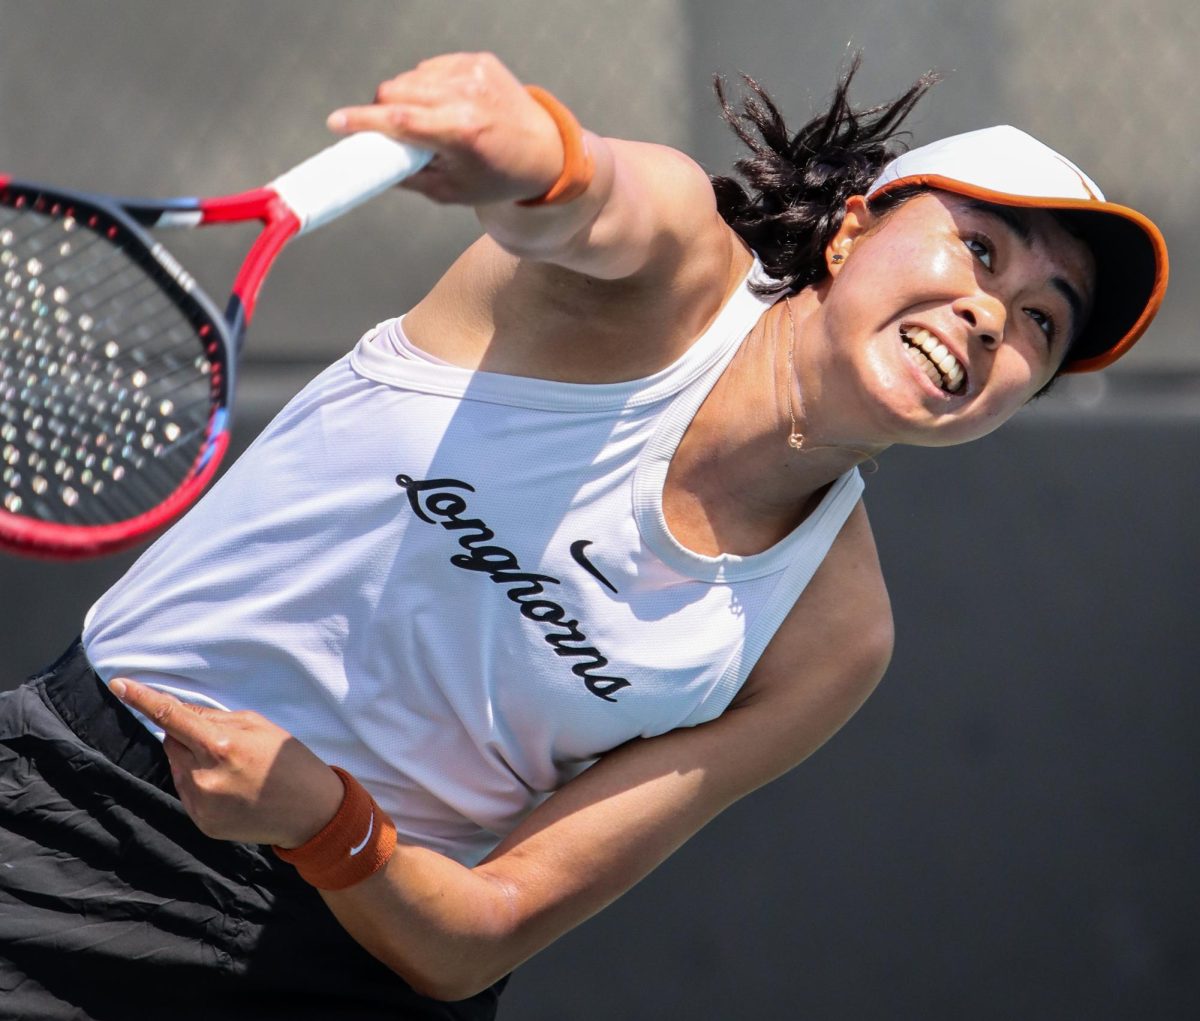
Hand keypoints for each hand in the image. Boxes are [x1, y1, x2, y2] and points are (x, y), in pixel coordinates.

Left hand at [109, 678, 343, 847]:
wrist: (311, 812)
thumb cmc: (289, 761)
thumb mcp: (259, 725)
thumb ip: (215, 717)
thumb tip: (180, 712)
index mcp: (221, 745)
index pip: (171, 716)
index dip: (143, 699)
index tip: (119, 685)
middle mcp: (204, 776)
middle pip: (172, 742)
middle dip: (188, 736)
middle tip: (222, 741)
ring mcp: (201, 804)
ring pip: (177, 768)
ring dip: (192, 761)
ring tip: (231, 768)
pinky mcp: (202, 823)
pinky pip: (186, 792)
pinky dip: (199, 784)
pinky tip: (230, 788)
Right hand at [326, 52, 564, 205]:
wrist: (544, 152)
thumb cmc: (495, 178)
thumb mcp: (450, 191)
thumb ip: (406, 176)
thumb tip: (369, 165)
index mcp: (461, 133)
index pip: (399, 119)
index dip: (362, 120)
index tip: (336, 122)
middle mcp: (467, 96)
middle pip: (396, 90)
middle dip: (382, 110)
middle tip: (387, 131)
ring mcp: (474, 73)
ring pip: (410, 77)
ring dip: (405, 97)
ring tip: (425, 122)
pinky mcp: (478, 60)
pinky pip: (431, 68)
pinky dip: (427, 86)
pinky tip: (443, 105)